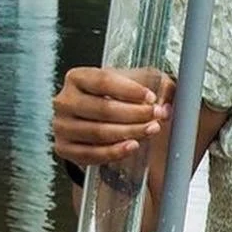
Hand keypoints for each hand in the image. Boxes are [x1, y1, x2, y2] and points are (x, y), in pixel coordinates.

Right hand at [53, 67, 172, 165]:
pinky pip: (91, 154)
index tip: (152, 97)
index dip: (131, 90)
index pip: (104, 80)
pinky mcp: (64, 148)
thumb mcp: (135, 83)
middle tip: (158, 116)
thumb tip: (171, 93)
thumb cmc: (118, 98)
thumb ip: (155, 83)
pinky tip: (133, 146)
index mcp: (77, 77)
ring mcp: (61, 126)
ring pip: (99, 132)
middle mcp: (64, 100)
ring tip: (151, 129)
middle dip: (135, 114)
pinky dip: (114, 152)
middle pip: (103, 108)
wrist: (97, 121)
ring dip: (129, 132)